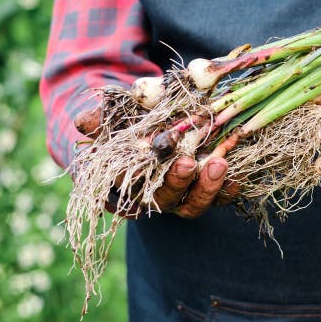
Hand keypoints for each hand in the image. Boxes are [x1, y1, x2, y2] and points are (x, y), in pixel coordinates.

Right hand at [74, 106, 237, 218]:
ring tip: (220, 163)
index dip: (146, 176)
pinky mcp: (205, 191)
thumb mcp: (114, 117)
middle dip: (179, 183)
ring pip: (193, 205)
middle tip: (191, 162)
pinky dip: (228, 191)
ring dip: (208, 187)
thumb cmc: (126, 123)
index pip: (134, 187)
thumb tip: (82, 122)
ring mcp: (182, 195)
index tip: (164, 159)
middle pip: (166, 200)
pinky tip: (238, 178)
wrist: (152, 124)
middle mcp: (154, 195)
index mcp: (127, 183)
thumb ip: (100, 120)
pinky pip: (218, 200)